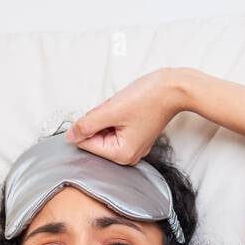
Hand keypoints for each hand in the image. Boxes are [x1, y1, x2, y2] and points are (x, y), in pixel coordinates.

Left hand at [65, 68, 186, 164]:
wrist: (174, 88)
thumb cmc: (148, 98)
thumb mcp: (111, 110)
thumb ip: (86, 125)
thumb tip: (70, 136)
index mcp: (121, 154)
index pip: (87, 144)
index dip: (87, 124)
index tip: (104, 111)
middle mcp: (128, 156)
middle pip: (95, 138)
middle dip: (100, 119)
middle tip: (117, 108)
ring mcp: (133, 146)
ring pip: (104, 130)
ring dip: (108, 115)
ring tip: (125, 107)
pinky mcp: (136, 135)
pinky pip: (115, 126)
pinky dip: (115, 114)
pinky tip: (128, 107)